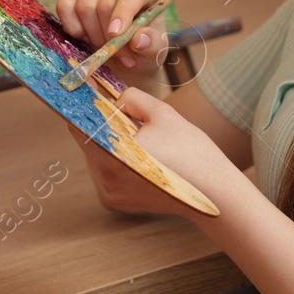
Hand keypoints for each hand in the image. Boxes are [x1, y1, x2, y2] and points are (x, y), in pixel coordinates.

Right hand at [55, 0, 167, 68]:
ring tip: (104, 46)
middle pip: (105, 3)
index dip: (123, 13)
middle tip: (114, 53)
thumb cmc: (144, 45)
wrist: (126, 51)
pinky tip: (86, 36)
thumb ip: (152, 43)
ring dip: (92, 34)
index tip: (116, 35)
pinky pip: (65, 6)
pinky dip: (73, 27)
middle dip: (107, 35)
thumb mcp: (155, 48)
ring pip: (84, 6)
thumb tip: (139, 40)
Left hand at [67, 87, 237, 218]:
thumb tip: (111, 99)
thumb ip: (129, 99)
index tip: (80, 91)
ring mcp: (110, 193)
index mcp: (115, 154)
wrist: (214, 192)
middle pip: (88, 140)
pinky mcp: (117, 201)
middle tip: (115, 110)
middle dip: (99, 123)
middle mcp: (106, 178)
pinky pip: (106, 171)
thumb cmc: (191, 151)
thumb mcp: (161, 113)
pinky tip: (139, 153)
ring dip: (108, 141)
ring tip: (135, 135)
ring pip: (96, 155)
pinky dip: (115, 158)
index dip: (80, 106)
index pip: (80, 125)